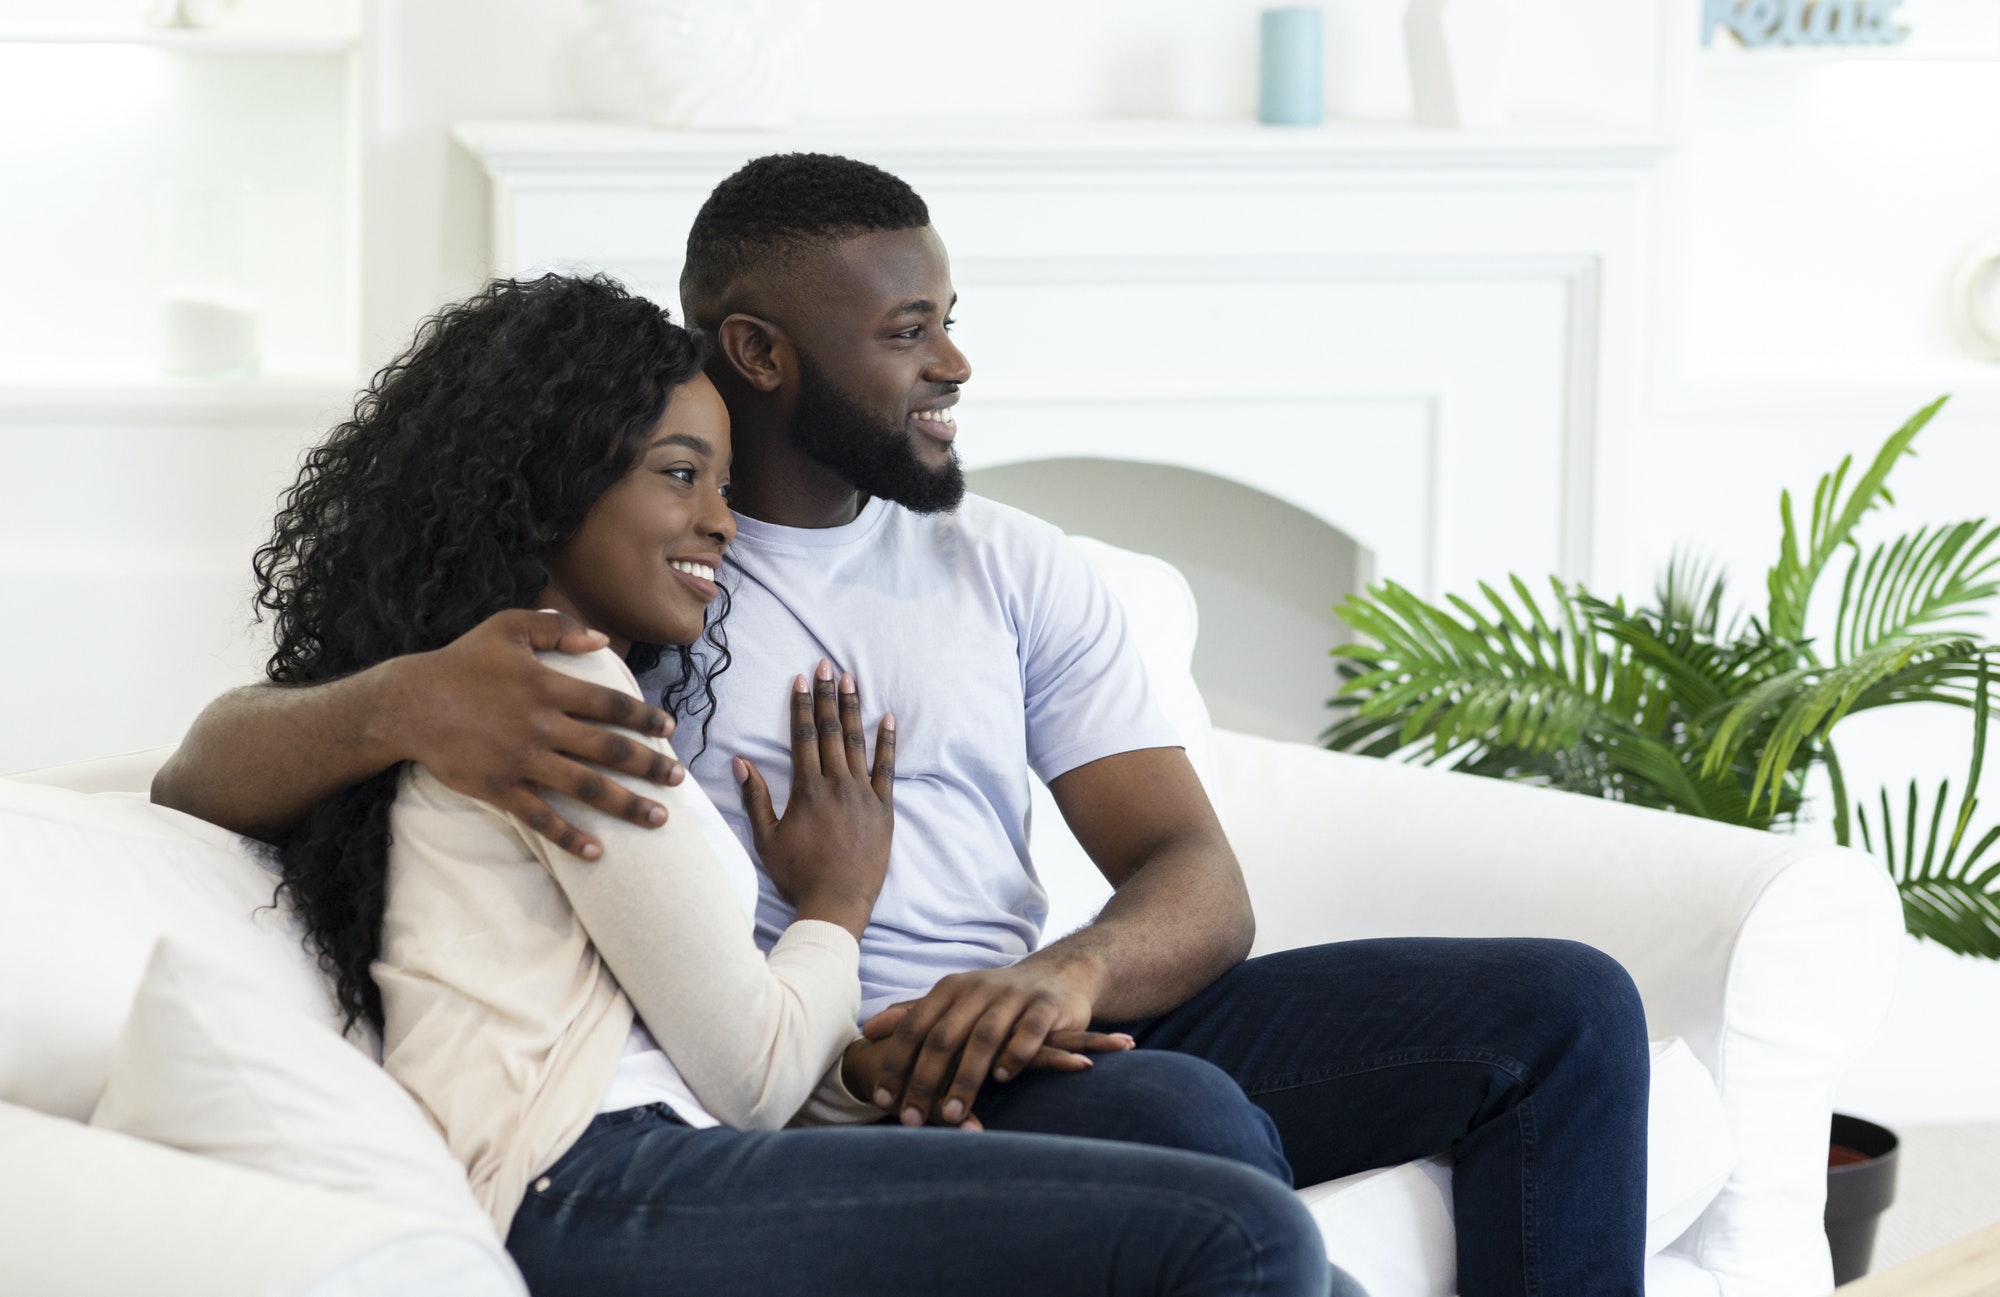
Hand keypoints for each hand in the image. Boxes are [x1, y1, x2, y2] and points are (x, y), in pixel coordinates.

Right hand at [385, 609, 682, 859]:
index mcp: (547, 686)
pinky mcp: (500, 788)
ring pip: (585, 787)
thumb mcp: (508, 628)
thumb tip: (602, 638)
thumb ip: (557, 626)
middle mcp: (541, 725)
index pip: (609, 704)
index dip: (644, 717)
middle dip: (650, 765)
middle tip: (680, 778)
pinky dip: (569, 836)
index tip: (669, 728)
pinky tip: (595, 850)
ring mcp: (521, 760)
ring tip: (658, 818)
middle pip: (608, 749)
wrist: (409, 703)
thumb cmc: (461, 662)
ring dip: (626, 804)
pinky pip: (540, 817)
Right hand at [734, 660, 894, 939]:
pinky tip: (887, 719)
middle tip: (826, 665)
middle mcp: (837, 784)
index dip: (802, 706)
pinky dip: (887, 742)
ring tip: (851, 680)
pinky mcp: (884, 808)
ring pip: (856, 742)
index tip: (801, 680)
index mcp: (807, 790)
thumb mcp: (767, 839)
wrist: (838, 902)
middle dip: (827, 695)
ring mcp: (863, 794)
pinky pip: (887, 768)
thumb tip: (740, 763)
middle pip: (830, 731)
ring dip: (853, 709)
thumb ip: (756, 799)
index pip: (803, 736)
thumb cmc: (798, 874)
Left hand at [861, 960, 1107, 1127]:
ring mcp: (1014, 996)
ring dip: (966, 1078)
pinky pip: (1029, 1031)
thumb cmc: (996, 999)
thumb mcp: (953, 1002)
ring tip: (951, 1114)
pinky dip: (1014, 1054)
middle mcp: (979, 989)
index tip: (881, 1099)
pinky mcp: (1046, 1006)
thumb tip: (868, 1031)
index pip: (915, 1027)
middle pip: (945, 1036)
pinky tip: (1003, 1078)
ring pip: (984, 1037)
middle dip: (924, 1080)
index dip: (895, 1063)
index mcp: (951, 989)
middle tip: (910, 1119)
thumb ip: (913, 1016)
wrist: (1058, 977)